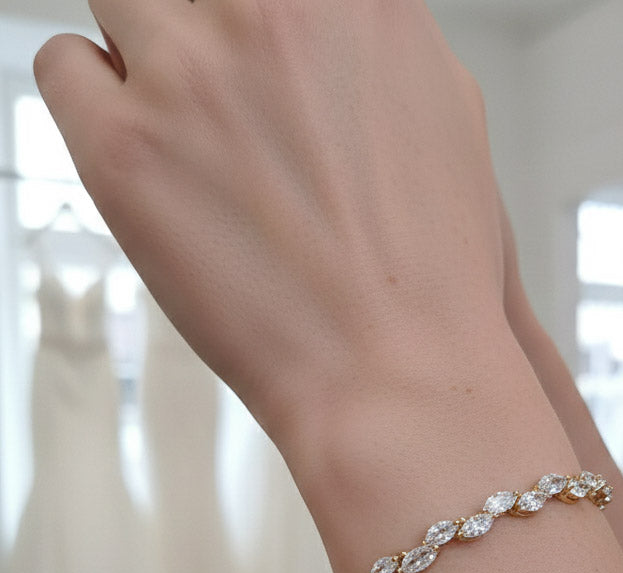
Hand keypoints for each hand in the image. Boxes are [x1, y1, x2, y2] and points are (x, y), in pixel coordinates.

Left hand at [34, 0, 505, 434]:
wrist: (400, 372)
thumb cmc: (431, 267)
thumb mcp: (445, 112)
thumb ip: (370, 39)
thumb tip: (318, 16)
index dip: (253, 14)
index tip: (247, 40)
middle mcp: (272, 9)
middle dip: (204, 25)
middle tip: (222, 93)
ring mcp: (191, 74)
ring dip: (147, 53)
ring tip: (188, 132)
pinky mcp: (123, 147)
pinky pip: (64, 65)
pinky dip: (93, 97)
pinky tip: (146, 155)